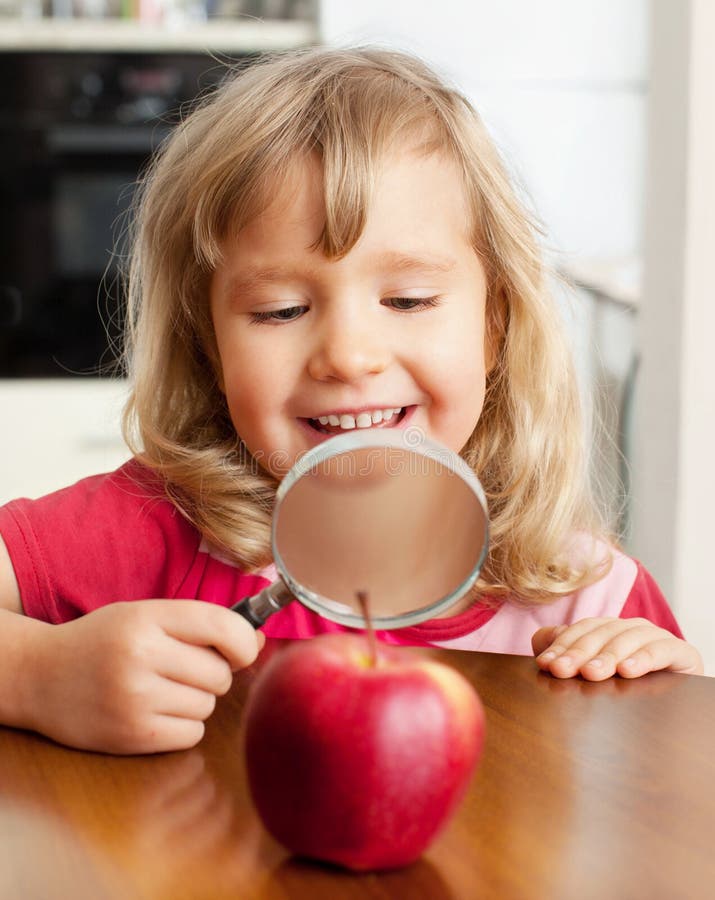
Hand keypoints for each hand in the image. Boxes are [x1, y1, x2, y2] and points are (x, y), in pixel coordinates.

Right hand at [23, 600, 263, 753]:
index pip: (222, 625)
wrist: (38, 677)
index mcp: (146, 618)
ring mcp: (134, 698)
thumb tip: (256, 642)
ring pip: (208, 704)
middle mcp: (141, 656)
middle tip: (183, 668)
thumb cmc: (101, 642)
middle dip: (213, 672)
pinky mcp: (131, 735)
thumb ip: (198, 624)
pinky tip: (156, 711)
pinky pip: (191, 733)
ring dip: (196, 700)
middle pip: (219, 672)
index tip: (243, 648)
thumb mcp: (144, 616)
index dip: (244, 640)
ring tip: (163, 688)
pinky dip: (183, 725)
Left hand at [532, 617, 703, 679]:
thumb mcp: (595, 670)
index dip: (562, 646)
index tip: (545, 665)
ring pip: (627, 639)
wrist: (677, 707)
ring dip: (607, 656)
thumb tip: (540, 641)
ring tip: (591, 673)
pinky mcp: (681, 652)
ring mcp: (656, 637)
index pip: (581, 630)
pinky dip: (643, 658)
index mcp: (609, 629)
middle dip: (578, 653)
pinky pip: (661, 650)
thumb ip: (568, 652)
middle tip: (562, 670)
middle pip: (601, 634)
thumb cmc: (630, 686)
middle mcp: (631, 628)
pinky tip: (628, 671)